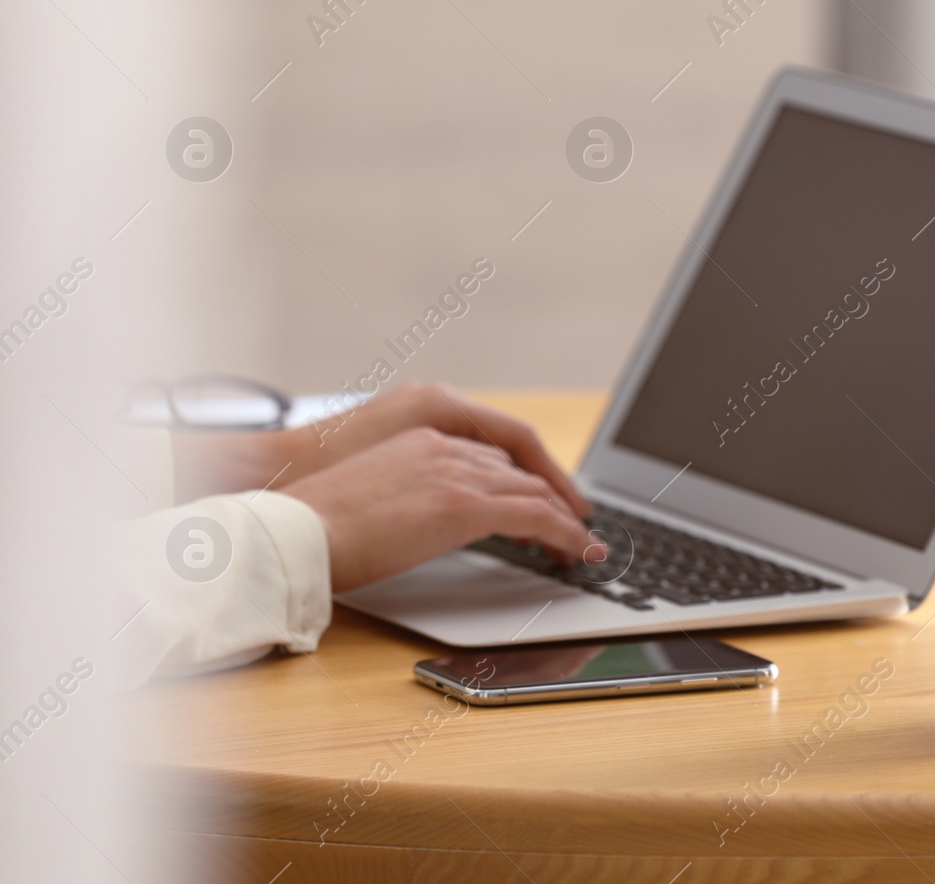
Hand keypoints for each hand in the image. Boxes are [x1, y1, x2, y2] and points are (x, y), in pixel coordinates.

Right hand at [281, 427, 597, 593]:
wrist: (295, 531)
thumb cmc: (317, 526)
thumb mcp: (373, 496)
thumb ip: (410, 496)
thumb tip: (424, 523)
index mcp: (420, 438)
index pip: (489, 455)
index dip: (521, 482)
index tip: (539, 504)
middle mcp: (444, 446)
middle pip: (518, 470)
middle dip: (551, 500)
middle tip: (571, 529)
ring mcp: (455, 473)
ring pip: (534, 491)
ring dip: (564, 520)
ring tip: (581, 546)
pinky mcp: (464, 505)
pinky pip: (536, 516)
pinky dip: (566, 534)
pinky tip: (579, 553)